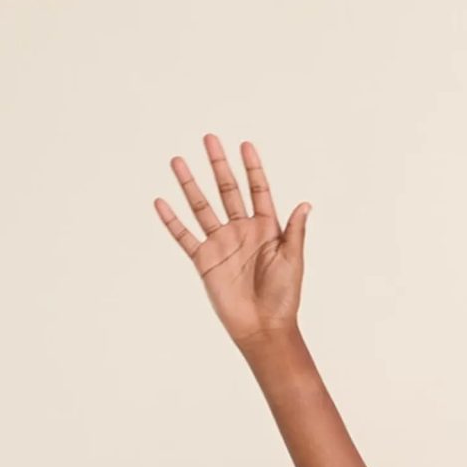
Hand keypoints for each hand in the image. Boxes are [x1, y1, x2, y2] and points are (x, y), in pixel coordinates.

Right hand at [154, 135, 309, 347]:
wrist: (264, 328)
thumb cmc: (284, 298)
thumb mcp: (293, 261)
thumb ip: (294, 231)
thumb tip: (305, 203)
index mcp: (265, 229)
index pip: (258, 191)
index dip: (252, 169)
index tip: (245, 145)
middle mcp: (241, 232)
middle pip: (227, 191)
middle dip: (218, 165)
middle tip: (209, 139)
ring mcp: (221, 244)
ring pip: (202, 207)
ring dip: (190, 184)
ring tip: (177, 161)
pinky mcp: (205, 261)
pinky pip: (185, 236)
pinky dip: (172, 221)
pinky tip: (161, 202)